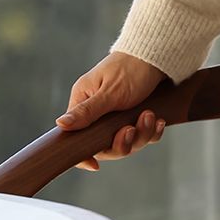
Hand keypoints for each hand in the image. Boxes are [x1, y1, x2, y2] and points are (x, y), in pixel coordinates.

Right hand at [56, 51, 167, 170]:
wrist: (157, 54)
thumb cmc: (129, 69)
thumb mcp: (108, 93)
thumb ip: (86, 112)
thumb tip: (60, 125)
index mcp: (84, 103)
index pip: (76, 138)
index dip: (84, 155)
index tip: (95, 164)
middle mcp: (98, 113)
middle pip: (105, 146)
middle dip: (123, 142)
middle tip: (132, 129)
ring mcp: (118, 117)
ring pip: (127, 142)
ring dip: (141, 134)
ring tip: (149, 116)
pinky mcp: (136, 117)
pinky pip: (143, 136)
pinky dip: (151, 131)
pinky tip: (158, 121)